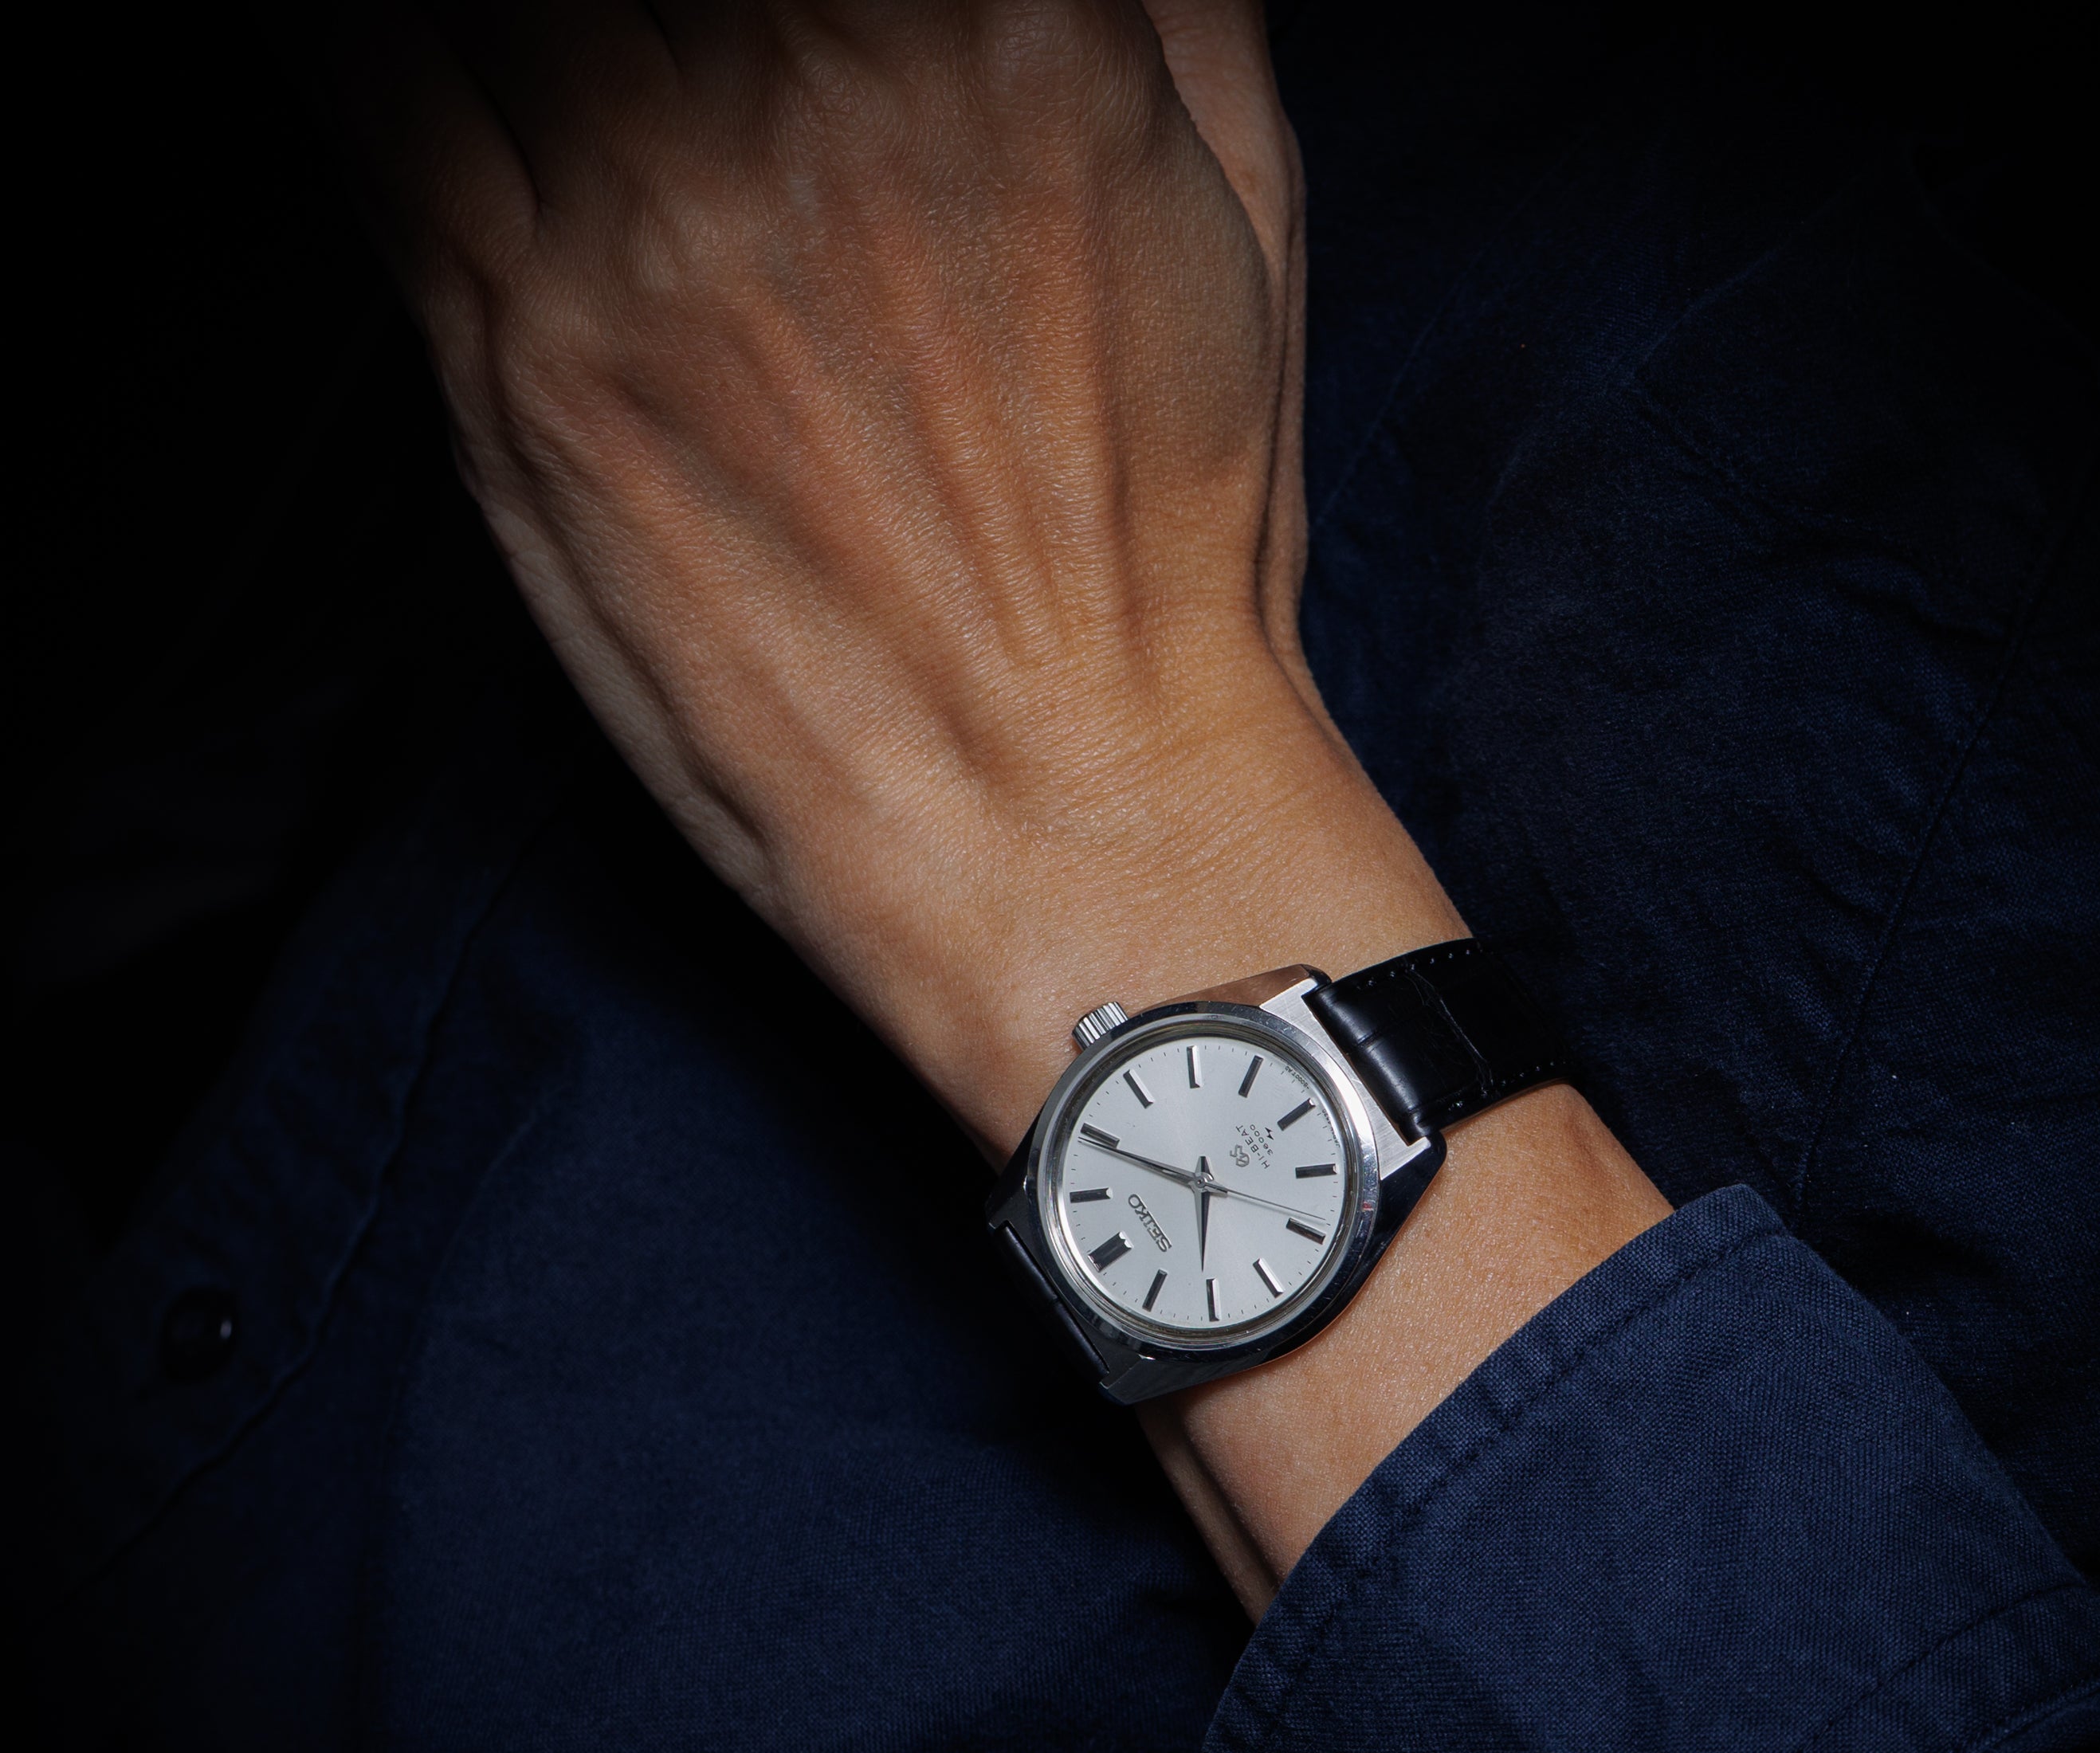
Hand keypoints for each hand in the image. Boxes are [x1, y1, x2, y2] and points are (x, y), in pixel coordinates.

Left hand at [315, 0, 1460, 1156]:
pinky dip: (352, 45)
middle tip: (669, 92)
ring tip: (573, 111)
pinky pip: (363, 80)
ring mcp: (655, 212)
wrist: (1076, 825)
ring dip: (521, 40)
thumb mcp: (1248, 224)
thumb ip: (1166, 5)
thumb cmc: (1169, 559)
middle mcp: (816, 78)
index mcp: (1008, 24)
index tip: (761, 36)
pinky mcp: (526, 352)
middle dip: (648, 17)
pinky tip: (417, 77)